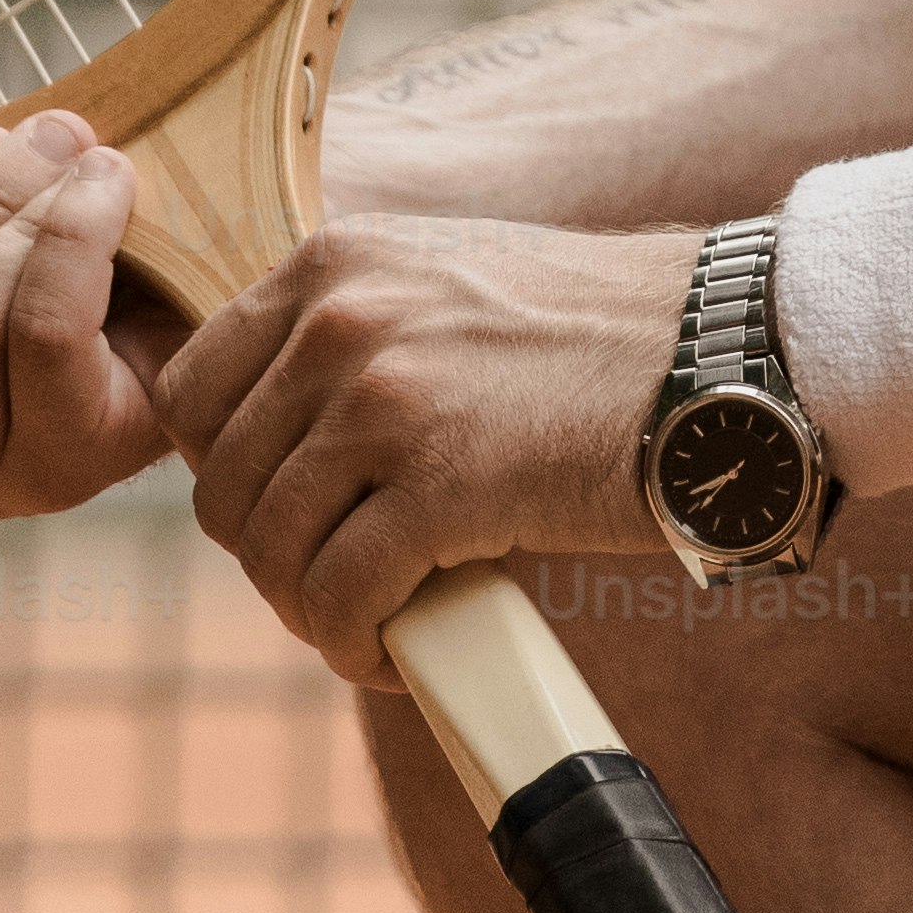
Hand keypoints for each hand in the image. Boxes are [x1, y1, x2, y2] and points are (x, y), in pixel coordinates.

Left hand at [163, 215, 699, 678]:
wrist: (719, 351)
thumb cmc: (595, 334)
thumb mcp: (446, 281)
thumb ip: (354, 332)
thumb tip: (278, 442)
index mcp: (334, 264)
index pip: (193, 390)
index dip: (227, 470)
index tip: (287, 507)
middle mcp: (341, 319)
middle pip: (223, 486)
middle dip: (271, 554)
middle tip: (340, 579)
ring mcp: (385, 399)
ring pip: (273, 554)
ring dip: (312, 610)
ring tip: (373, 619)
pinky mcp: (439, 485)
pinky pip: (340, 600)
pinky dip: (356, 646)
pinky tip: (399, 649)